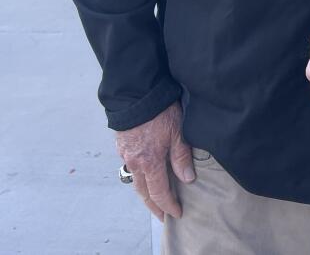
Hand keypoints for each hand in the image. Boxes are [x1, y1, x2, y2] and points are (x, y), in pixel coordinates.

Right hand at [114, 101, 194, 220]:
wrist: (136, 93)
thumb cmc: (159, 111)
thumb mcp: (178, 132)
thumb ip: (181, 157)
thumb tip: (187, 179)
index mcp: (150, 162)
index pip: (159, 192)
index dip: (168, 205)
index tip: (176, 213)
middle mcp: (135, 162)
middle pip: (144, 192)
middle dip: (154, 206)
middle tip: (162, 216)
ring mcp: (126, 154)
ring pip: (135, 180)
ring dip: (145, 193)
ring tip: (154, 199)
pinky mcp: (122, 144)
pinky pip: (130, 166)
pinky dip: (138, 176)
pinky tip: (144, 174)